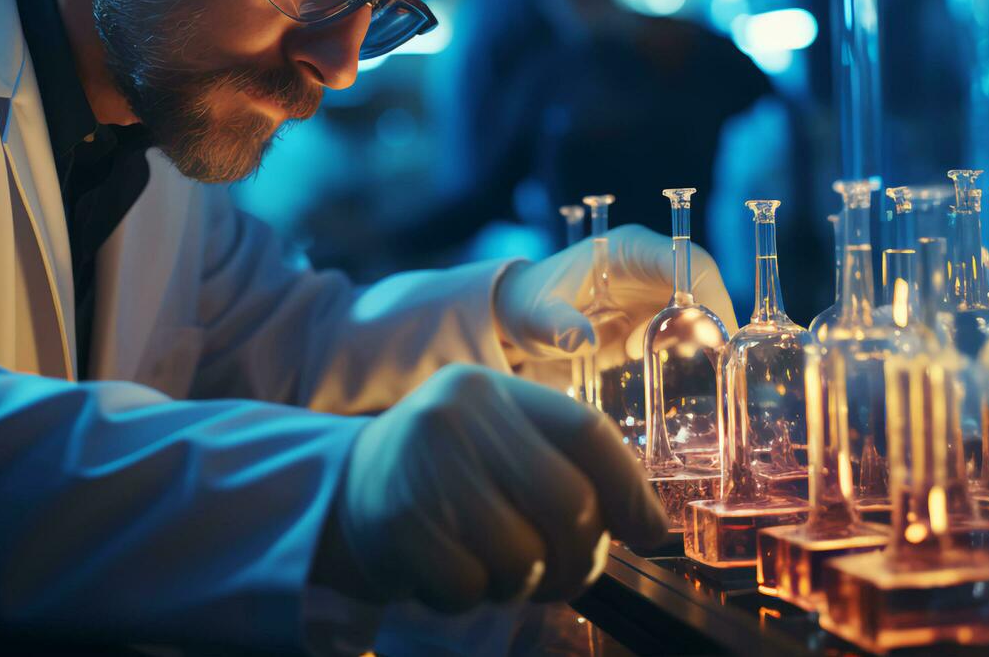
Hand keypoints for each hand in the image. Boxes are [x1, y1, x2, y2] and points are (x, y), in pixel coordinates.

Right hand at [313, 365, 669, 611]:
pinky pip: (470, 588)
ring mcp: (423, 468)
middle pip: (568, 502)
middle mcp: (458, 415)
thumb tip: (650, 525)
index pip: (586, 432)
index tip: (649, 533)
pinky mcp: (396, 525)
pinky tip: (450, 573)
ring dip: (523, 583)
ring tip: (496, 569)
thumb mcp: (495, 443)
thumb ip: (562, 465)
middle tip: (568, 573)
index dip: (631, 489)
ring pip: (523, 556)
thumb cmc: (441, 476)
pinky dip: (471, 597)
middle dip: (581, 556)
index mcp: (493, 391)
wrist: (338, 491)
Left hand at [494, 224, 737, 365]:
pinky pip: (681, 331)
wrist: (521, 318)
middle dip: (703, 322)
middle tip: (680, 352)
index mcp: (630, 248)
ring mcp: (654, 291)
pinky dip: (674, 348)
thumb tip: (582, 339)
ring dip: (685, 338)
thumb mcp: (534, 315)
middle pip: (702, 286)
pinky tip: (639, 358)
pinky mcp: (652, 317)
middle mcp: (650, 265)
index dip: (708, 293)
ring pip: (697, 311)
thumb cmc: (528, 305)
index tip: (710, 333)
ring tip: (634, 352)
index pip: (687, 260)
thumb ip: (555, 324)